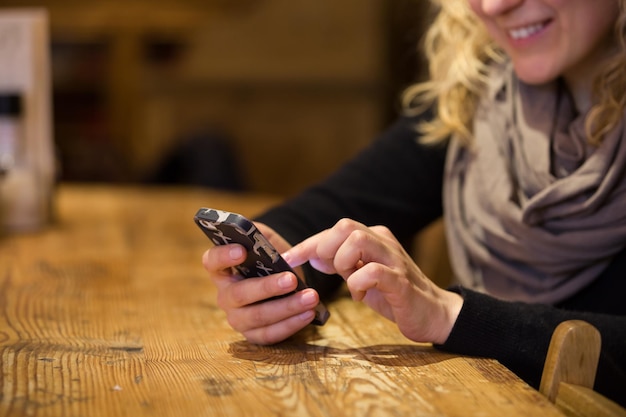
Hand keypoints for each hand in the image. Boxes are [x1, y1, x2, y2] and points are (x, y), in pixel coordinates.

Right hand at [202, 222, 319, 344]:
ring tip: (311, 297)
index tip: (242, 250)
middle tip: (291, 279)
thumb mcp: (266, 240)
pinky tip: (309, 313)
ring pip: (258, 316)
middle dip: (267, 287)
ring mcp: (237, 318)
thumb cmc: (271, 258)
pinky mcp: (253, 334)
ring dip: (286, 307)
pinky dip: (292, 324)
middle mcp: (225, 295)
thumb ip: (258, 234)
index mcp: (221, 269)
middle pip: (239, 294)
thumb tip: (255, 234)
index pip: (212, 261)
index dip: (224, 256)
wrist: (285, 278)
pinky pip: (270, 334)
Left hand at [283, 218, 462, 344]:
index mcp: (373, 238)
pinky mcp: (401, 282)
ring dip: (343, 262)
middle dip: (325, 248)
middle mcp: (383, 242)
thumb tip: (311, 254)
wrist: (432, 314)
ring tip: (347, 280)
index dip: (307, 244)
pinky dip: (358, 284)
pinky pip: (372, 272)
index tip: (289, 259)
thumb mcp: (360, 275)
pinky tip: (360, 296)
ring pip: (358, 240)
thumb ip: (340, 263)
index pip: (334, 230)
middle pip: (345, 226)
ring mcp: (394, 259)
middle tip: (328, 270)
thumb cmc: (392, 294)